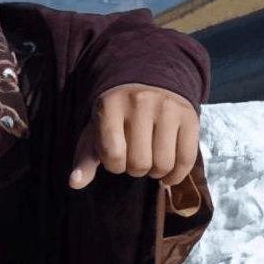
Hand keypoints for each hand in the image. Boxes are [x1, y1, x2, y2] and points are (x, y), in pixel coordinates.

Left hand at [68, 82, 198, 189]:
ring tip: (149, 160)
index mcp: (110, 104)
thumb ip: (86, 157)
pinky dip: (176, 175)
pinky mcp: (189, 116)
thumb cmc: (116, 113)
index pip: (112, 155)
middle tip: (134, 157)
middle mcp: (139, 102)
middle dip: (134, 169)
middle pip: (139, 163)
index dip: (113, 164)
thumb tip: (74, 183)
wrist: (147, 80)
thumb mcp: (96, 129)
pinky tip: (168, 173)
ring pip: (163, 164)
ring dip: (155, 173)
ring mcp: (167, 107)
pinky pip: (186, 160)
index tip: (114, 155)